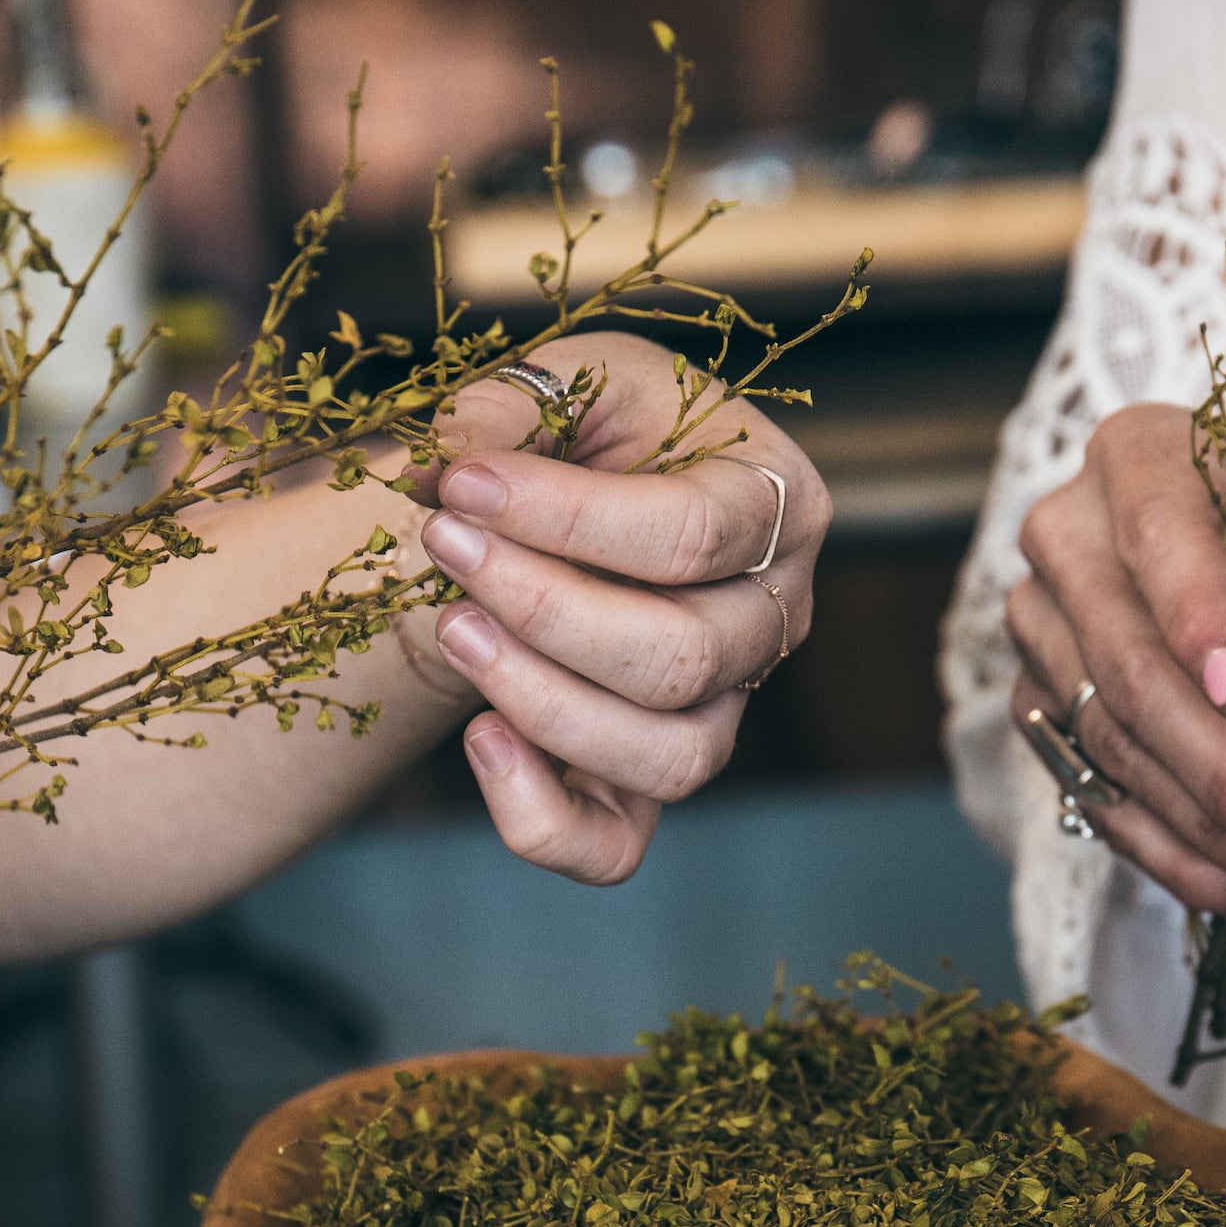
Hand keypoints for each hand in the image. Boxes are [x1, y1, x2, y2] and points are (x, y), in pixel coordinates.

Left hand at [412, 333, 828, 883]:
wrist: (578, 495)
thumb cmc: (598, 430)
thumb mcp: (571, 379)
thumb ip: (513, 401)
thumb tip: (444, 457)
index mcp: (781, 504)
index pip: (692, 535)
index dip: (566, 517)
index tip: (460, 484)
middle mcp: (774, 618)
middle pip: (684, 656)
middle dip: (543, 606)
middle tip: (444, 543)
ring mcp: (724, 708)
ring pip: (669, 757)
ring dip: (542, 701)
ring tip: (454, 626)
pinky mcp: (652, 775)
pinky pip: (616, 847)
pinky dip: (540, 817)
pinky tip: (478, 739)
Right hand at [1004, 404, 1225, 921]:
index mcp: (1142, 456)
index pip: (1159, 532)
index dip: (1198, 613)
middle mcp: (1066, 533)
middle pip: (1125, 662)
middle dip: (1220, 767)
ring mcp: (1039, 623)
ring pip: (1106, 742)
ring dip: (1205, 827)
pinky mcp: (1039, 700)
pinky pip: (1092, 791)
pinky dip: (1172, 852)